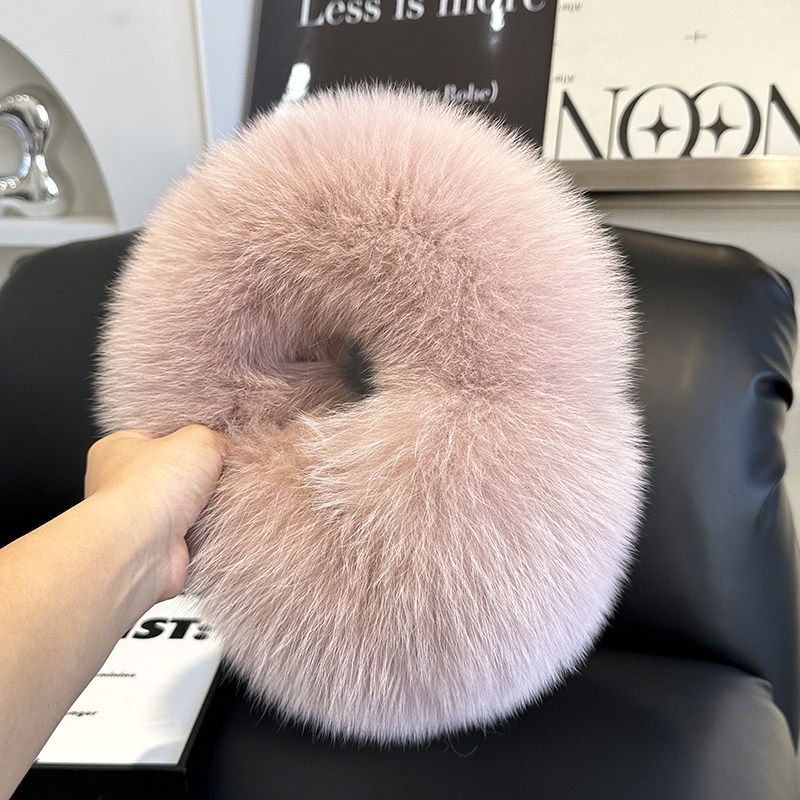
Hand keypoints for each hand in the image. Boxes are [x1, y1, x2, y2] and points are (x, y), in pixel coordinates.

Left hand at [84, 425, 226, 603]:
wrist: (143, 547)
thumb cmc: (151, 488)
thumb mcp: (198, 439)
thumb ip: (215, 438)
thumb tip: (225, 448)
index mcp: (118, 447)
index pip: (160, 435)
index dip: (189, 436)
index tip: (214, 440)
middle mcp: (121, 482)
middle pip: (175, 470)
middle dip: (201, 473)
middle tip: (221, 470)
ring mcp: (138, 517)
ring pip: (185, 503)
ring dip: (205, 503)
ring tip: (219, 497)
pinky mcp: (156, 547)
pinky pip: (191, 532)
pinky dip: (206, 529)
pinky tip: (214, 523)